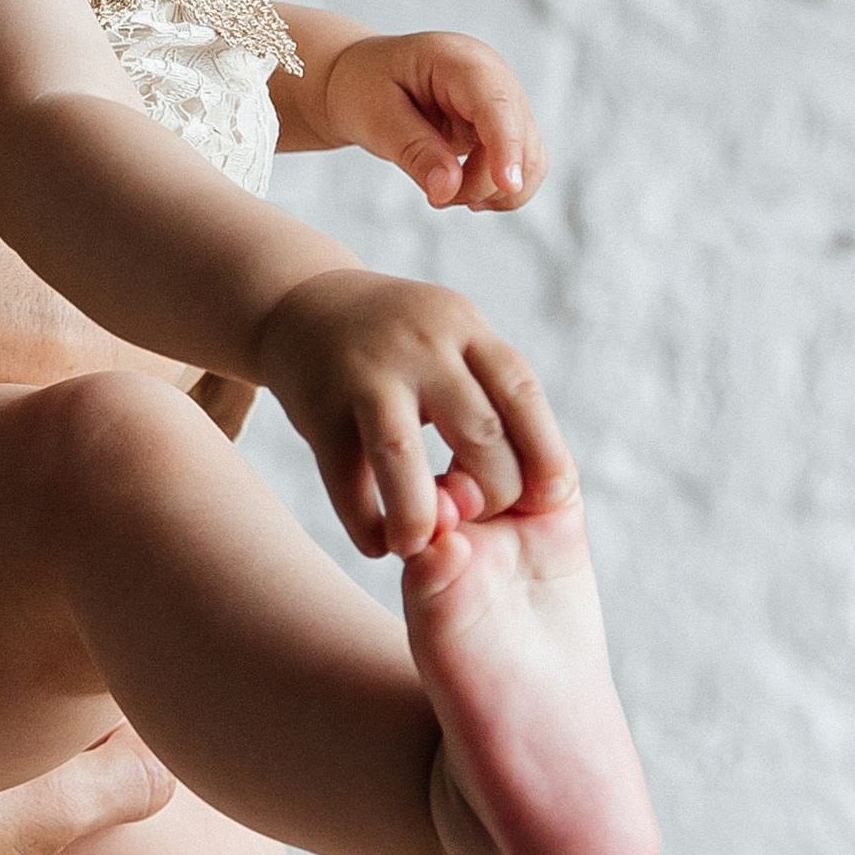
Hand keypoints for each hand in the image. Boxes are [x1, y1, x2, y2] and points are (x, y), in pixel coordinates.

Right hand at [257, 264, 575, 561]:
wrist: (302, 307)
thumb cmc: (401, 348)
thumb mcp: (452, 344)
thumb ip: (492, 401)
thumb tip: (548, 491)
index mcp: (463, 329)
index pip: (522, 393)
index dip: (545, 453)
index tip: (552, 501)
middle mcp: (419, 346)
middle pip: (478, 430)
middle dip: (492, 490)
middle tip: (480, 517)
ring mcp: (364, 374)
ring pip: (402, 454)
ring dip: (421, 514)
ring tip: (422, 547)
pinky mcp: (318, 408)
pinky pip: (345, 477)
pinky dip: (364, 521)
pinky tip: (378, 543)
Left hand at [315, 29, 545, 210]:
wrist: (363, 80)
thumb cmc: (364, 88)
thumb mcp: (375, 117)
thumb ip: (413, 151)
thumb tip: (448, 190)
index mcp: (460, 60)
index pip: (496, 103)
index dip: (506, 143)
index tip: (506, 183)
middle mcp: (494, 79)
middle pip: (520, 140)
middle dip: (482, 182)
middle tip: (434, 197)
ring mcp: (504, 105)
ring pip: (529, 161)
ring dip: (490, 192)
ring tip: (442, 192)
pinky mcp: (504, 131)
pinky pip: (522, 170)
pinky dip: (497, 192)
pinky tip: (461, 192)